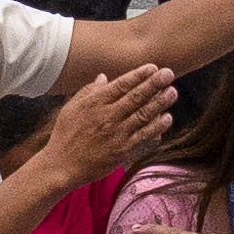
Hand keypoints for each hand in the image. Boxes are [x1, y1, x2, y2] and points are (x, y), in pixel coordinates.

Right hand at [22, 62, 182, 201]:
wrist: (61, 166)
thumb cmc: (64, 136)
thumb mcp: (71, 108)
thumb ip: (89, 91)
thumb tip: (104, 77)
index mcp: (94, 103)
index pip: (121, 85)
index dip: (138, 75)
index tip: (153, 67)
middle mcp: (107, 116)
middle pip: (135, 97)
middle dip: (154, 84)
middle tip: (169, 73)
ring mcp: (116, 134)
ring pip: (142, 115)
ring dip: (159, 103)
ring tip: (172, 92)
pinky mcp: (121, 150)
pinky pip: (143, 136)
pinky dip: (156, 127)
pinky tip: (167, 118)